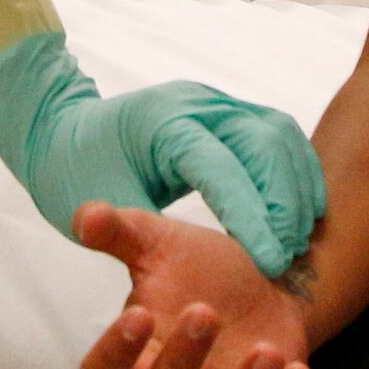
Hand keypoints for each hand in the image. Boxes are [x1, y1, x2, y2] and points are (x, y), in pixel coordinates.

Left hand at [0, 29, 329, 272]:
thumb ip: (124, 230)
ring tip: (298, 242)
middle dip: (282, 204)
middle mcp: (196, 103)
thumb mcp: (87, 202)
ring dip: (297, 188)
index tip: (269, 262)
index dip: (251, 215)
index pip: (220, 166)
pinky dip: (297, 173)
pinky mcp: (231, 112)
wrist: (67, 132)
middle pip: (262, 143)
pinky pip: (279, 136)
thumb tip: (141, 265)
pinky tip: (301, 215)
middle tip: (285, 258)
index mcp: (160, 123)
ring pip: (280, 135)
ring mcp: (217, 103)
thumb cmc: (77, 171)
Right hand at [76, 204, 315, 368]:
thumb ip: (119, 232)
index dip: (112, 356)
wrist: (265, 288)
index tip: (138, 314)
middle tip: (205, 311)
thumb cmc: (200, 275)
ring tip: (266, 351)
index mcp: (127, 364)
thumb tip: (87, 215)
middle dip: (179, 363)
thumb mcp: (160, 246)